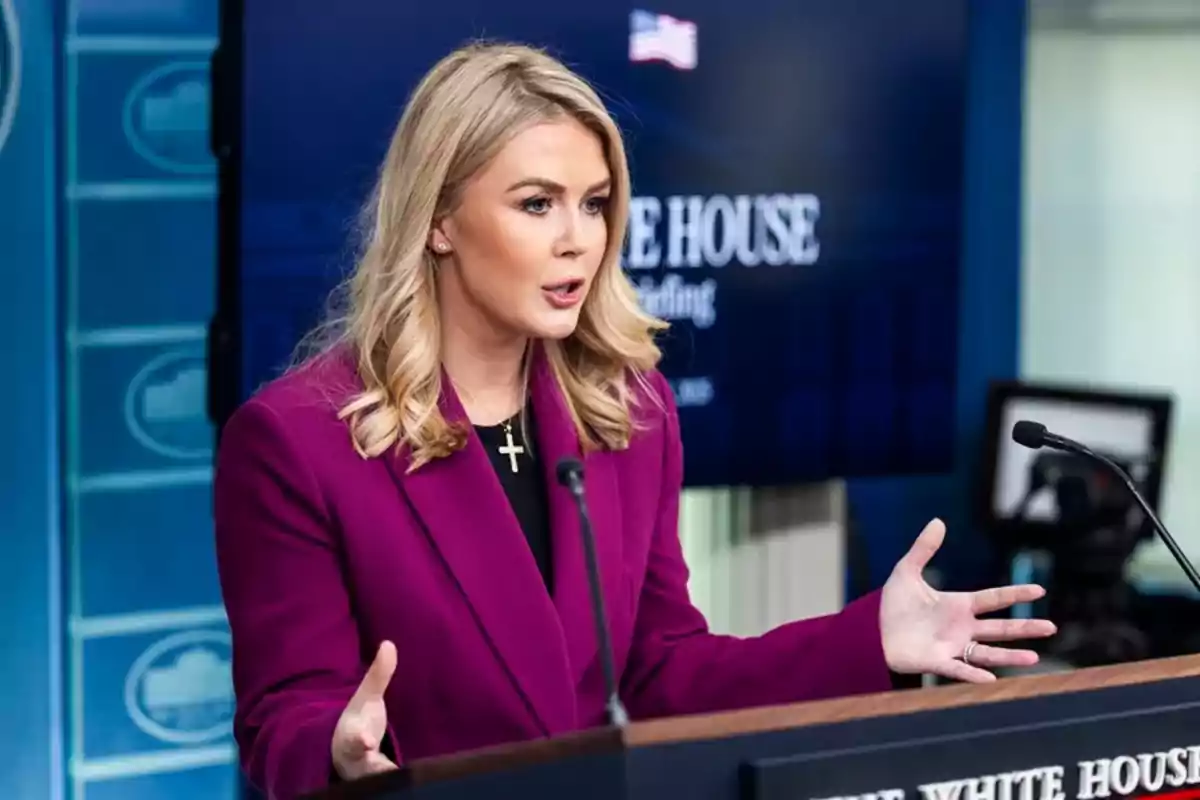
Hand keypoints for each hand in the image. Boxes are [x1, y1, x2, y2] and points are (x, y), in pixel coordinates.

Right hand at [332, 641, 399, 780]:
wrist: (344, 752)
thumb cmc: (358, 721)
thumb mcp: (366, 698)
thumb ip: (378, 675)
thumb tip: (389, 644)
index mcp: (351, 735)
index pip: (354, 738)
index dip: (360, 740)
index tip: (367, 740)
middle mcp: (358, 759)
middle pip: (366, 767)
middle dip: (376, 769)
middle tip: (389, 772)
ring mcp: (369, 774)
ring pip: (379, 780)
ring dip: (389, 780)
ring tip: (402, 779)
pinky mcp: (381, 782)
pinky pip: (392, 787)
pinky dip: (401, 786)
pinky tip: (421, 786)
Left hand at [880, 519, 1056, 682]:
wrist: (873, 630)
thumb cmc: (893, 604)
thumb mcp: (906, 571)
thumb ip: (923, 549)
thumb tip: (937, 521)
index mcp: (958, 605)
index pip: (993, 598)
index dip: (1015, 594)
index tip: (1040, 591)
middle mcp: (961, 628)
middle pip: (1000, 627)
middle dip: (1025, 627)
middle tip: (1051, 627)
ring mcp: (952, 646)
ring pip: (988, 653)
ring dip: (1010, 656)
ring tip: (1034, 658)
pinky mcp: (937, 661)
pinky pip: (959, 669)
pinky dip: (973, 674)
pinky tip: (991, 680)